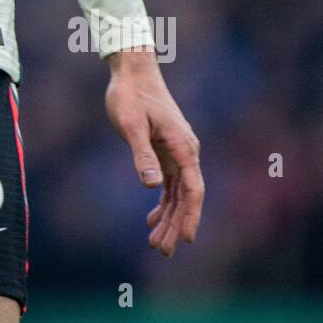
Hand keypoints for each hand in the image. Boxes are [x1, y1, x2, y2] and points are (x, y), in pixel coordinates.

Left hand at [104, 48, 203, 257]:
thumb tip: (152, 186)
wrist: (132, 71)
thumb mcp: (131, 124)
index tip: (186, 239)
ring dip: (169, 218)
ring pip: (178, 193)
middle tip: (162, 251)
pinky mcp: (166, 150)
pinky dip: (163, 202)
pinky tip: (152, 219)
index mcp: (182, 146)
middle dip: (176, 225)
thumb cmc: (130, 94)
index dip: (190, 216)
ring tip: (156, 243)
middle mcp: (185, 151)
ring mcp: (177, 152)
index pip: (192, 189)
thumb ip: (141, 154)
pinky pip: (170, 183)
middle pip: (186, 197)